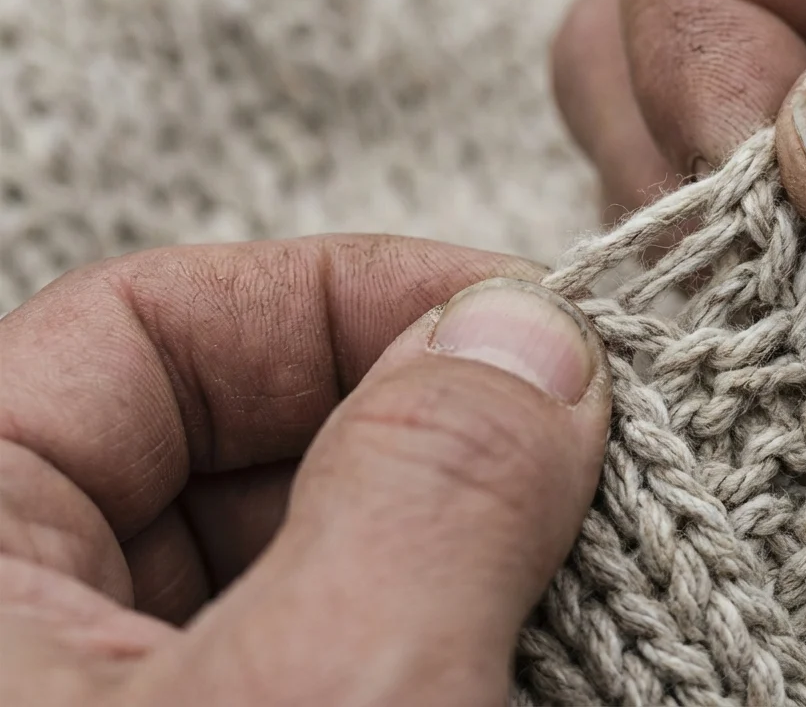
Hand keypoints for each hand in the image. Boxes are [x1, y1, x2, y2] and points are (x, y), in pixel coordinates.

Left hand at [0, 236, 609, 705]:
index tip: (518, 321)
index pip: (127, 333)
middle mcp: (31, 645)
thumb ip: (424, 487)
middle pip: (229, 444)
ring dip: (457, 535)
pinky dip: (447, 630)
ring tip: (593, 554)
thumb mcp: (330, 700)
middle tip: (578, 442)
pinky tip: (556, 635)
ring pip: (303, 559)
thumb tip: (524, 335)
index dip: (340, 296)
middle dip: (423, 422)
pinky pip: (339, 661)